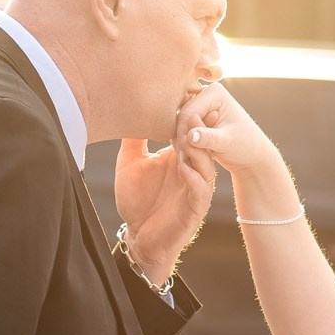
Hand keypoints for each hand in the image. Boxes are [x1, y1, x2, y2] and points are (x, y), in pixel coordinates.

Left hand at [113, 122, 216, 284]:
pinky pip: (200, 190)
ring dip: (198, 151)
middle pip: (201, 145)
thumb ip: (133, 140)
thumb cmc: (136, 201)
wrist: (139, 237)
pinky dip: (194, 178)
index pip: (188, 133)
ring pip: (205, 165)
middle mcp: (191, 170)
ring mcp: (195, 189)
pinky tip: (183, 167)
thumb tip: (129, 110)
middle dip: (196, 130)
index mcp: (179, 158)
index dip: (186, 117)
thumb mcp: (129, 164)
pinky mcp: (195, 209)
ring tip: (187, 137)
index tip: (180, 98)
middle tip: (189, 111)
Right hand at [174, 84, 278, 177]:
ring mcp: (201, 105)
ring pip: (180, 126)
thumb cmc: (246, 146)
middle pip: (181, 118)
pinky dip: (187, 144)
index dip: (184, 134)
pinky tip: (197, 156)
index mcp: (214, 92)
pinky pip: (183, 131)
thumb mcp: (228, 142)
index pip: (187, 113)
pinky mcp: (198, 117)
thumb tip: (190, 136)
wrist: (252, 155)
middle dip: (184, 139)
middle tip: (191, 159)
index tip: (188, 155)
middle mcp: (205, 94)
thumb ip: (208, 138)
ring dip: (185, 143)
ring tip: (197, 158)